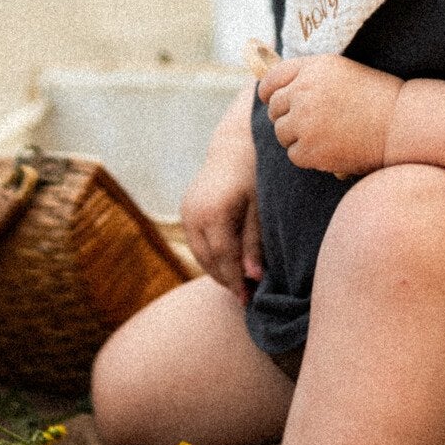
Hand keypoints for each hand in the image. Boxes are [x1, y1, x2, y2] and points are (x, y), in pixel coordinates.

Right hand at [180, 89, 262, 302]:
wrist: (234, 146)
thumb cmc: (254, 174)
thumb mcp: (259, 208)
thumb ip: (254, 243)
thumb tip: (252, 277)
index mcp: (213, 213)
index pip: (223, 258)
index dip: (236, 281)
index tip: (249, 299)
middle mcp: (194, 214)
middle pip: (208, 259)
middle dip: (226, 280)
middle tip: (246, 299)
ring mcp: (186, 212)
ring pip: (199, 254)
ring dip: (217, 271)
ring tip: (238, 286)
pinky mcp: (185, 211)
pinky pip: (197, 243)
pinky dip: (210, 257)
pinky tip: (228, 265)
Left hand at [259, 55, 402, 177]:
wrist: (402, 124)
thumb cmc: (377, 97)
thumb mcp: (341, 72)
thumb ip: (309, 76)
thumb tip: (274, 91)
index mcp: (312, 68)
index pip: (272, 79)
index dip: (269, 92)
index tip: (271, 100)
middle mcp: (303, 92)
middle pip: (275, 109)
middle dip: (288, 116)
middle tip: (310, 124)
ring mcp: (305, 122)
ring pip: (282, 133)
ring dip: (298, 137)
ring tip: (325, 136)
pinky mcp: (311, 149)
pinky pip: (294, 154)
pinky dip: (308, 156)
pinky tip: (330, 149)